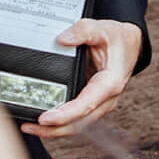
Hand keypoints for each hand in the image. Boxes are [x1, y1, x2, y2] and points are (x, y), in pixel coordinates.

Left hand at [22, 19, 142, 141]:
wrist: (129, 45)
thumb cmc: (117, 39)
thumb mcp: (101, 29)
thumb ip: (82, 31)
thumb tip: (62, 40)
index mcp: (110, 83)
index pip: (86, 105)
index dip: (65, 114)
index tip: (45, 118)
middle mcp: (105, 99)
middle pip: (78, 123)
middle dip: (53, 129)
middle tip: (28, 126)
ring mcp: (98, 104)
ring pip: (76, 125)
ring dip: (53, 130)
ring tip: (28, 126)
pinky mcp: (91, 104)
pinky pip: (74, 119)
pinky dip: (58, 123)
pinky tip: (40, 122)